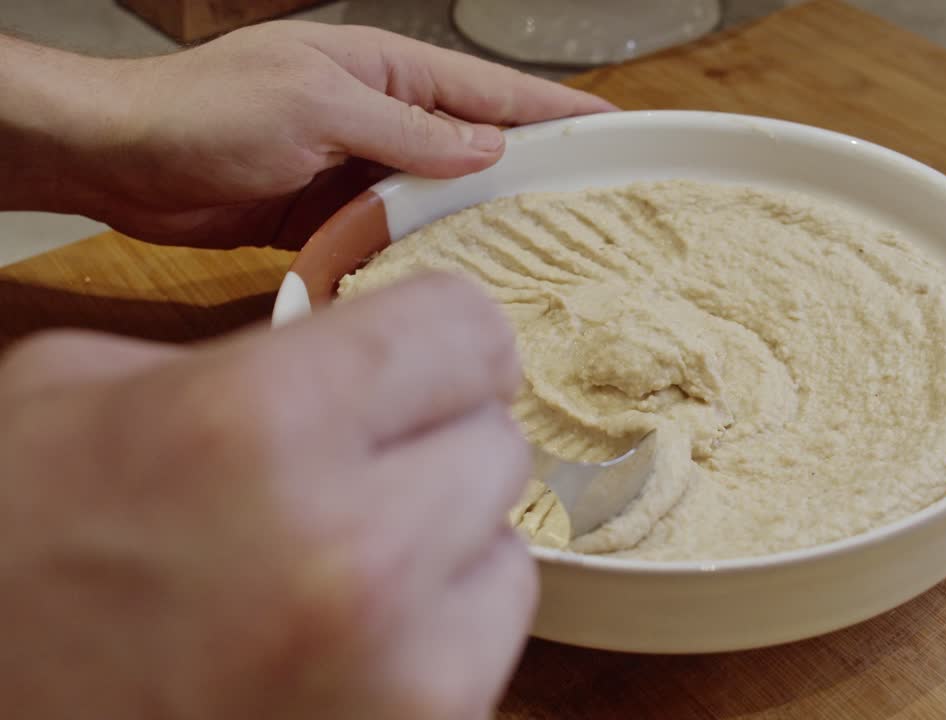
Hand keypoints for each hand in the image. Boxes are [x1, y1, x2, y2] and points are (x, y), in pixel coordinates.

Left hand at [0, 22, 613, 248]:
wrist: (122, 159)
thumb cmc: (205, 111)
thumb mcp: (317, 105)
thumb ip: (408, 130)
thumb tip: (490, 149)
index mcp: (389, 71)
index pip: (495, 93)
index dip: (558, 112)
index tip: (617, 130)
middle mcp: (385, 118)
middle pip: (481, 149)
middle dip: (537, 174)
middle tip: (597, 208)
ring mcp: (362, 167)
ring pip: (444, 198)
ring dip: (486, 222)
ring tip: (546, 253)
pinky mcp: (335, 214)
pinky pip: (400, 234)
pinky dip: (428, 254)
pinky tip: (459, 278)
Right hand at [0, 275, 533, 719]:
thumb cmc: (18, 558)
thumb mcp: (85, 394)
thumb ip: (253, 352)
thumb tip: (374, 352)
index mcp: (254, 424)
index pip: (464, 327)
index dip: (439, 340)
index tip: (425, 361)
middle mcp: (346, 547)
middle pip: (496, 438)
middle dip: (430, 444)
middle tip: (351, 474)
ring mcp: (395, 660)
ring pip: (509, 543)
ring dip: (442, 541)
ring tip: (338, 564)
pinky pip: (491, 637)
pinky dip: (439, 627)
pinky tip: (349, 633)